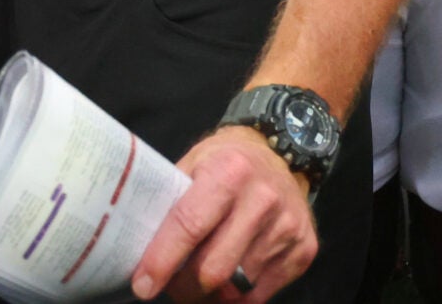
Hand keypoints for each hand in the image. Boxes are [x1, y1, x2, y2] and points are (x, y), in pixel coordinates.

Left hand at [132, 125, 316, 301]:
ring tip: (197, 280)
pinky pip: (260, 295)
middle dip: (184, 286)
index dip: (162, 259)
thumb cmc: (226, 162)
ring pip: (236, 287)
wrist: (280, 153)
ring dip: (209, 293)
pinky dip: (236, 296)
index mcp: (230, 172)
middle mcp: (263, 199)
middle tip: (171, 285)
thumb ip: (171, 200)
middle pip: (214, 269)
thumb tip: (138, 243)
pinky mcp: (303, 250)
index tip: (143, 284)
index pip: (190, 225)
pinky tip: (227, 279)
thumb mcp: (194, 164)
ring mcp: (287, 228)